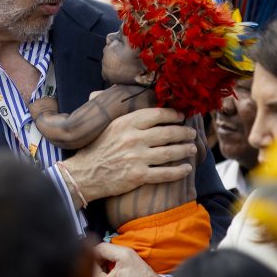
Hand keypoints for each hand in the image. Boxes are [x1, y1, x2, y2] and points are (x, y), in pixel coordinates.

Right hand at [60, 107, 197, 201]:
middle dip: (184, 132)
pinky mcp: (138, 176)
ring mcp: (136, 158)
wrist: (83, 174)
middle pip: (168, 133)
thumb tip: (135, 100)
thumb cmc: (95, 149)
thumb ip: (124, 115)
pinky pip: (165, 173)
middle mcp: (133, 139)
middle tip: (191, 133)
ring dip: (185, 150)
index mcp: (126, 123)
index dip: (173, 114)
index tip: (181, 116)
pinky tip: (187, 168)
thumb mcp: (107, 126)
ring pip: (170, 152)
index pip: (157, 114)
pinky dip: (179, 171)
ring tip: (192, 149)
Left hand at [90, 242, 163, 276]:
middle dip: (103, 259)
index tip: (111, 252)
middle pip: (93, 267)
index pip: (89, 260)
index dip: (100, 252)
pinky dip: (110, 273)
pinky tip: (121, 273)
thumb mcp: (124, 254)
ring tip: (119, 265)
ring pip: (99, 272)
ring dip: (107, 265)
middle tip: (116, 258)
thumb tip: (94, 246)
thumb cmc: (142, 276)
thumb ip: (105, 248)